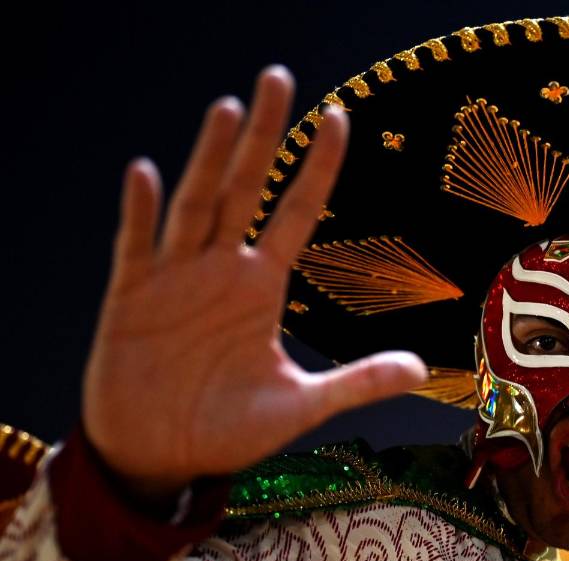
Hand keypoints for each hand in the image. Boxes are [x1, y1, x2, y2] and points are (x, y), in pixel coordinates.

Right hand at [83, 66, 426, 497]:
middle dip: (263, 137)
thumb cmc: (227, 430)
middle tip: (279, 78)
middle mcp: (221, 270)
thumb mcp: (299, 407)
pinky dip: (141, 213)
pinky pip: (137, 248)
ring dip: (210, 159)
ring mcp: (175, 279)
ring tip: (229, 110)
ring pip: (195, 205)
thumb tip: (421, 369)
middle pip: (244, 189)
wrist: (160, 458)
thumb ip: (355, 384)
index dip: (316, 167)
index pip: (295, 212)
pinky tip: (147, 174)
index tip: (339, 117)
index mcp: (261, 286)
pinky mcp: (131, 300)